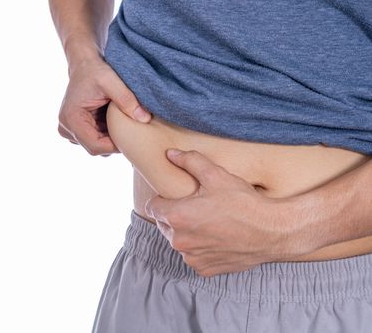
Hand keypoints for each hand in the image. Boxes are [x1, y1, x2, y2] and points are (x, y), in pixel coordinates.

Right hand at [57, 57, 150, 155]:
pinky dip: (106, 133)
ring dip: (110, 137)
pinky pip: (94, 140)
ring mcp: (69, 130)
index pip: (95, 146)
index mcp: (71, 118)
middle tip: (129, 128)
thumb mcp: (112, 81)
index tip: (131, 137)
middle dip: (114, 141)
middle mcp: (66, 128)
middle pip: (95, 148)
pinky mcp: (75, 130)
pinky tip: (112, 120)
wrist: (84, 65)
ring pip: (95, 146)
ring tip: (119, 120)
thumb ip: (127, 100)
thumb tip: (145, 119)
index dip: (115, 146)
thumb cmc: (96, 71)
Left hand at [145, 149, 303, 276]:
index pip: (152, 206)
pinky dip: (200, 248)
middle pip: (164, 224)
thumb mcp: (217, 175)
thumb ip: (190, 162)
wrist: (272, 232)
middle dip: (175, 215)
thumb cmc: (244, 203)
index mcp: (177, 216)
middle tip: (196, 206)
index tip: (176, 196)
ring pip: (178, 241)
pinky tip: (216, 237)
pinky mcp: (203, 269)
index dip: (163, 199)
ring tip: (208, 222)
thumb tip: (170, 154)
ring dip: (186, 233)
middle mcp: (179, 241)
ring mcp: (191, 257)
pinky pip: (193, 256)